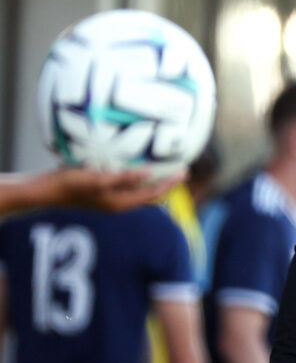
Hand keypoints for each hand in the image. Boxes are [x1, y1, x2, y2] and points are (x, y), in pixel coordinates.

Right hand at [55, 167, 184, 210]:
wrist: (43, 190)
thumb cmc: (69, 184)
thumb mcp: (97, 179)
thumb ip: (123, 177)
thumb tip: (150, 174)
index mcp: (121, 203)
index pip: (154, 194)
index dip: (171, 183)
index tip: (185, 171)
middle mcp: (118, 202)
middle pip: (150, 194)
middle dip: (168, 182)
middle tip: (182, 168)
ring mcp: (110, 197)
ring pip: (140, 189)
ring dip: (154, 179)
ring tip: (166, 164)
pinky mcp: (102, 190)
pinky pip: (127, 183)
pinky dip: (138, 174)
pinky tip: (137, 160)